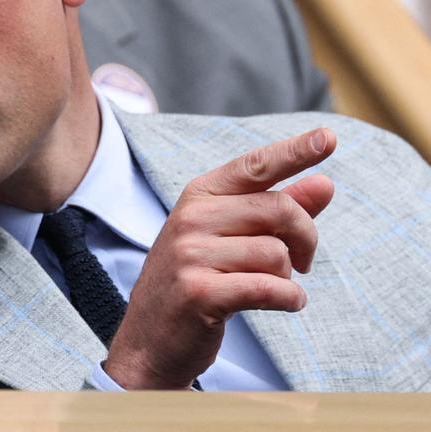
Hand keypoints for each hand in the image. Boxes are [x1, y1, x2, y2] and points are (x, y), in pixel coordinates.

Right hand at [104, 128, 336, 388]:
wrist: (149, 340)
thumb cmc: (196, 283)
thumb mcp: (231, 239)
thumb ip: (277, 211)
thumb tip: (325, 183)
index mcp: (197, 197)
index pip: (254, 167)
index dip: (294, 152)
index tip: (328, 137)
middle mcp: (190, 218)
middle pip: (279, 209)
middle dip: (306, 238)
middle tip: (304, 262)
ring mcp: (190, 254)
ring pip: (277, 253)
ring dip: (289, 277)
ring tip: (272, 288)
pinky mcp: (199, 292)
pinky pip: (270, 288)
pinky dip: (289, 299)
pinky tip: (284, 304)